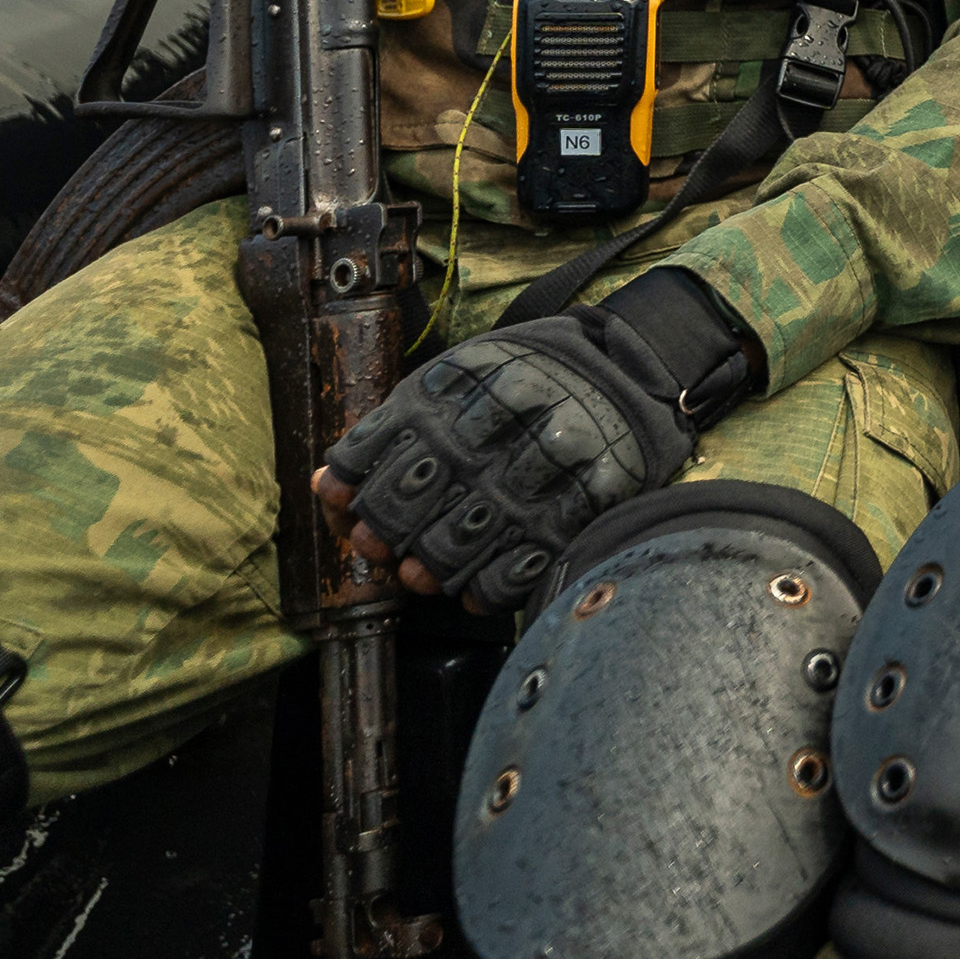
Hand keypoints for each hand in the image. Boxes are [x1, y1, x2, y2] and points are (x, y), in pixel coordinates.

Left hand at [314, 270, 755, 608]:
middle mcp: (498, 424)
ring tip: (422, 576)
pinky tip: (472, 591)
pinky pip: (522, 564)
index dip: (358, 494)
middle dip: (387, 534)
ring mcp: (544, 466)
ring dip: (431, 568)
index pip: (380, 452)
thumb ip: (395, 427)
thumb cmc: (524, 378)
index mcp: (459, 385)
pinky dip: (488, 590)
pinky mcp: (585, 502)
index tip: (351, 514)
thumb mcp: (456, 378)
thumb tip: (330, 488)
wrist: (628, 367)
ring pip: (462, 538)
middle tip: (382, 551)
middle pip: (414, 499)